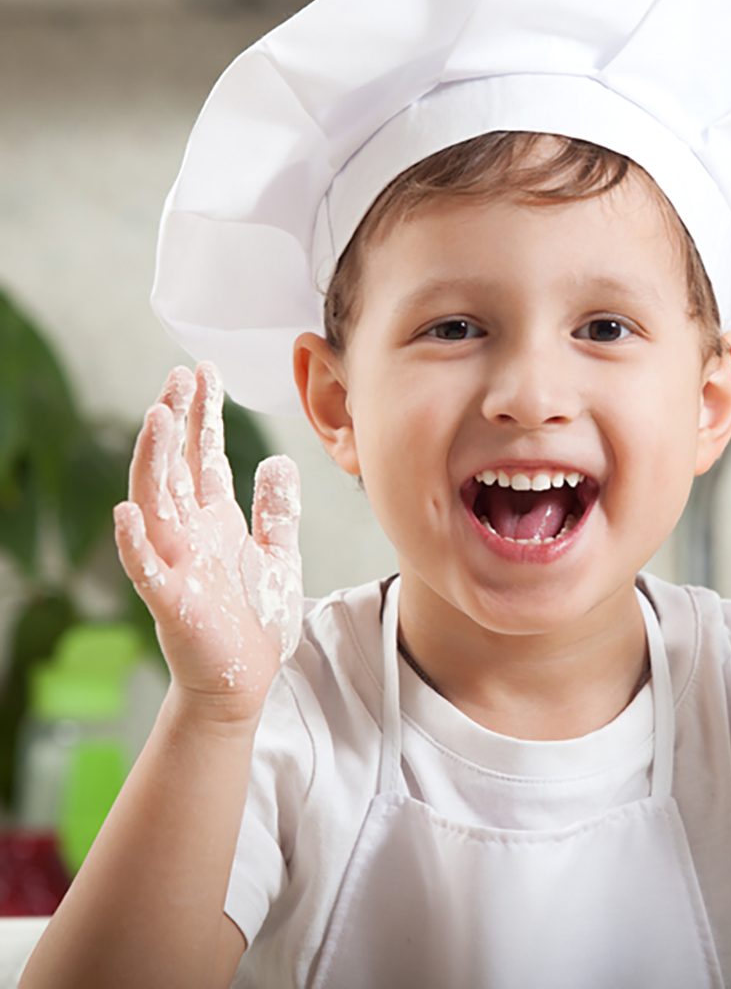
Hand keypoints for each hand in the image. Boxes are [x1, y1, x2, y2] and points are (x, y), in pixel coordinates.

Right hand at [113, 362, 303, 722]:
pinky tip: (127, 512)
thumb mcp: (276, 552)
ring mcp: (175, 563)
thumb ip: (276, 508)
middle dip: (176, 421)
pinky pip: (146, 568)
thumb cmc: (254, 618)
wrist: (242, 680)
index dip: (203, 415)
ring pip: (155, 502)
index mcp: (214, 520)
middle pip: (175, 466)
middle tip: (179, 377)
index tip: (202, 373)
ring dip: (153, 461)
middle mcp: (189, 534)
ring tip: (158, 417)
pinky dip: (134, 541)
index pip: (203, 456)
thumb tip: (279, 458)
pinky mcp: (171, 600)